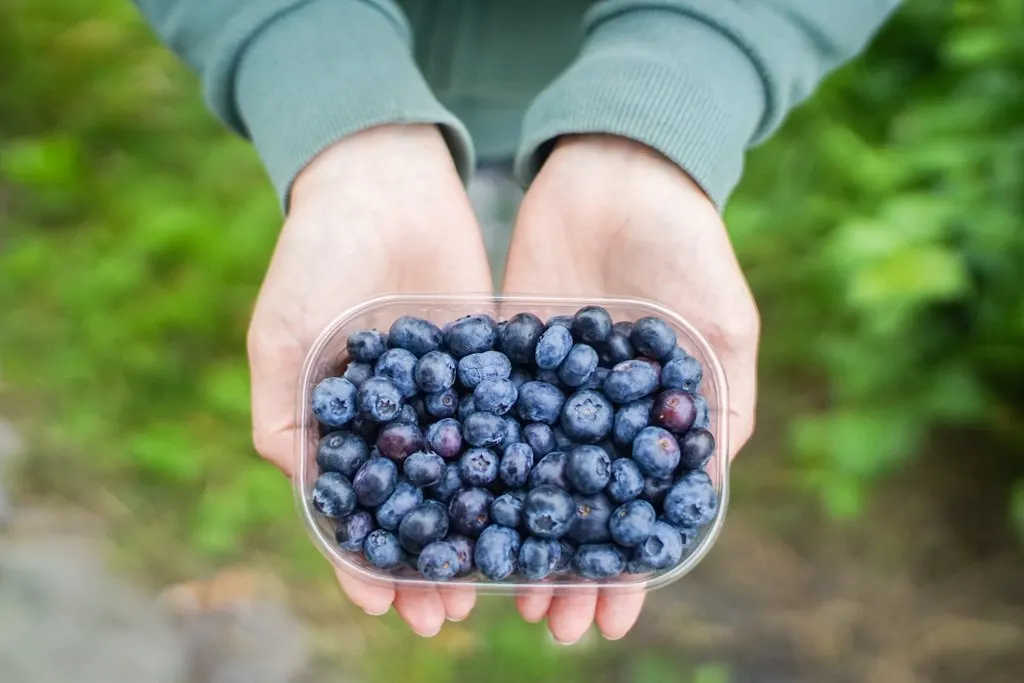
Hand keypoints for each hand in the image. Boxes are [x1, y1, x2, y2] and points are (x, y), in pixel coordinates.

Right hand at [247, 124, 491, 635]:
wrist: (385, 179)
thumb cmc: (316, 253)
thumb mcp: (283, 333)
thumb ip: (285, 410)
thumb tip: (304, 488)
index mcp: (342, 424)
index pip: (354, 510)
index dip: (365, 559)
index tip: (384, 604)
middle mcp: (401, 420)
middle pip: (419, 507)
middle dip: (432, 561)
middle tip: (451, 616)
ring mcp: (450, 395)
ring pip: (471, 477)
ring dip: (485, 528)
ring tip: (506, 579)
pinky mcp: (496, 362)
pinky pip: (514, 419)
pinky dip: (528, 462)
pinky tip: (549, 501)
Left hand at [503, 135, 759, 642]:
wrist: (616, 168)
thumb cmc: (687, 244)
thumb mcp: (721, 324)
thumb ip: (721, 401)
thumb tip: (711, 485)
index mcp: (657, 420)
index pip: (639, 513)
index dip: (626, 567)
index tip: (608, 618)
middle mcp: (600, 414)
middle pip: (578, 507)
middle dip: (564, 566)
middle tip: (545, 621)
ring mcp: (550, 388)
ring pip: (527, 475)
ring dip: (515, 531)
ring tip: (495, 586)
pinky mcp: (506, 354)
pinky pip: (483, 416)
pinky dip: (469, 461)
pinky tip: (452, 503)